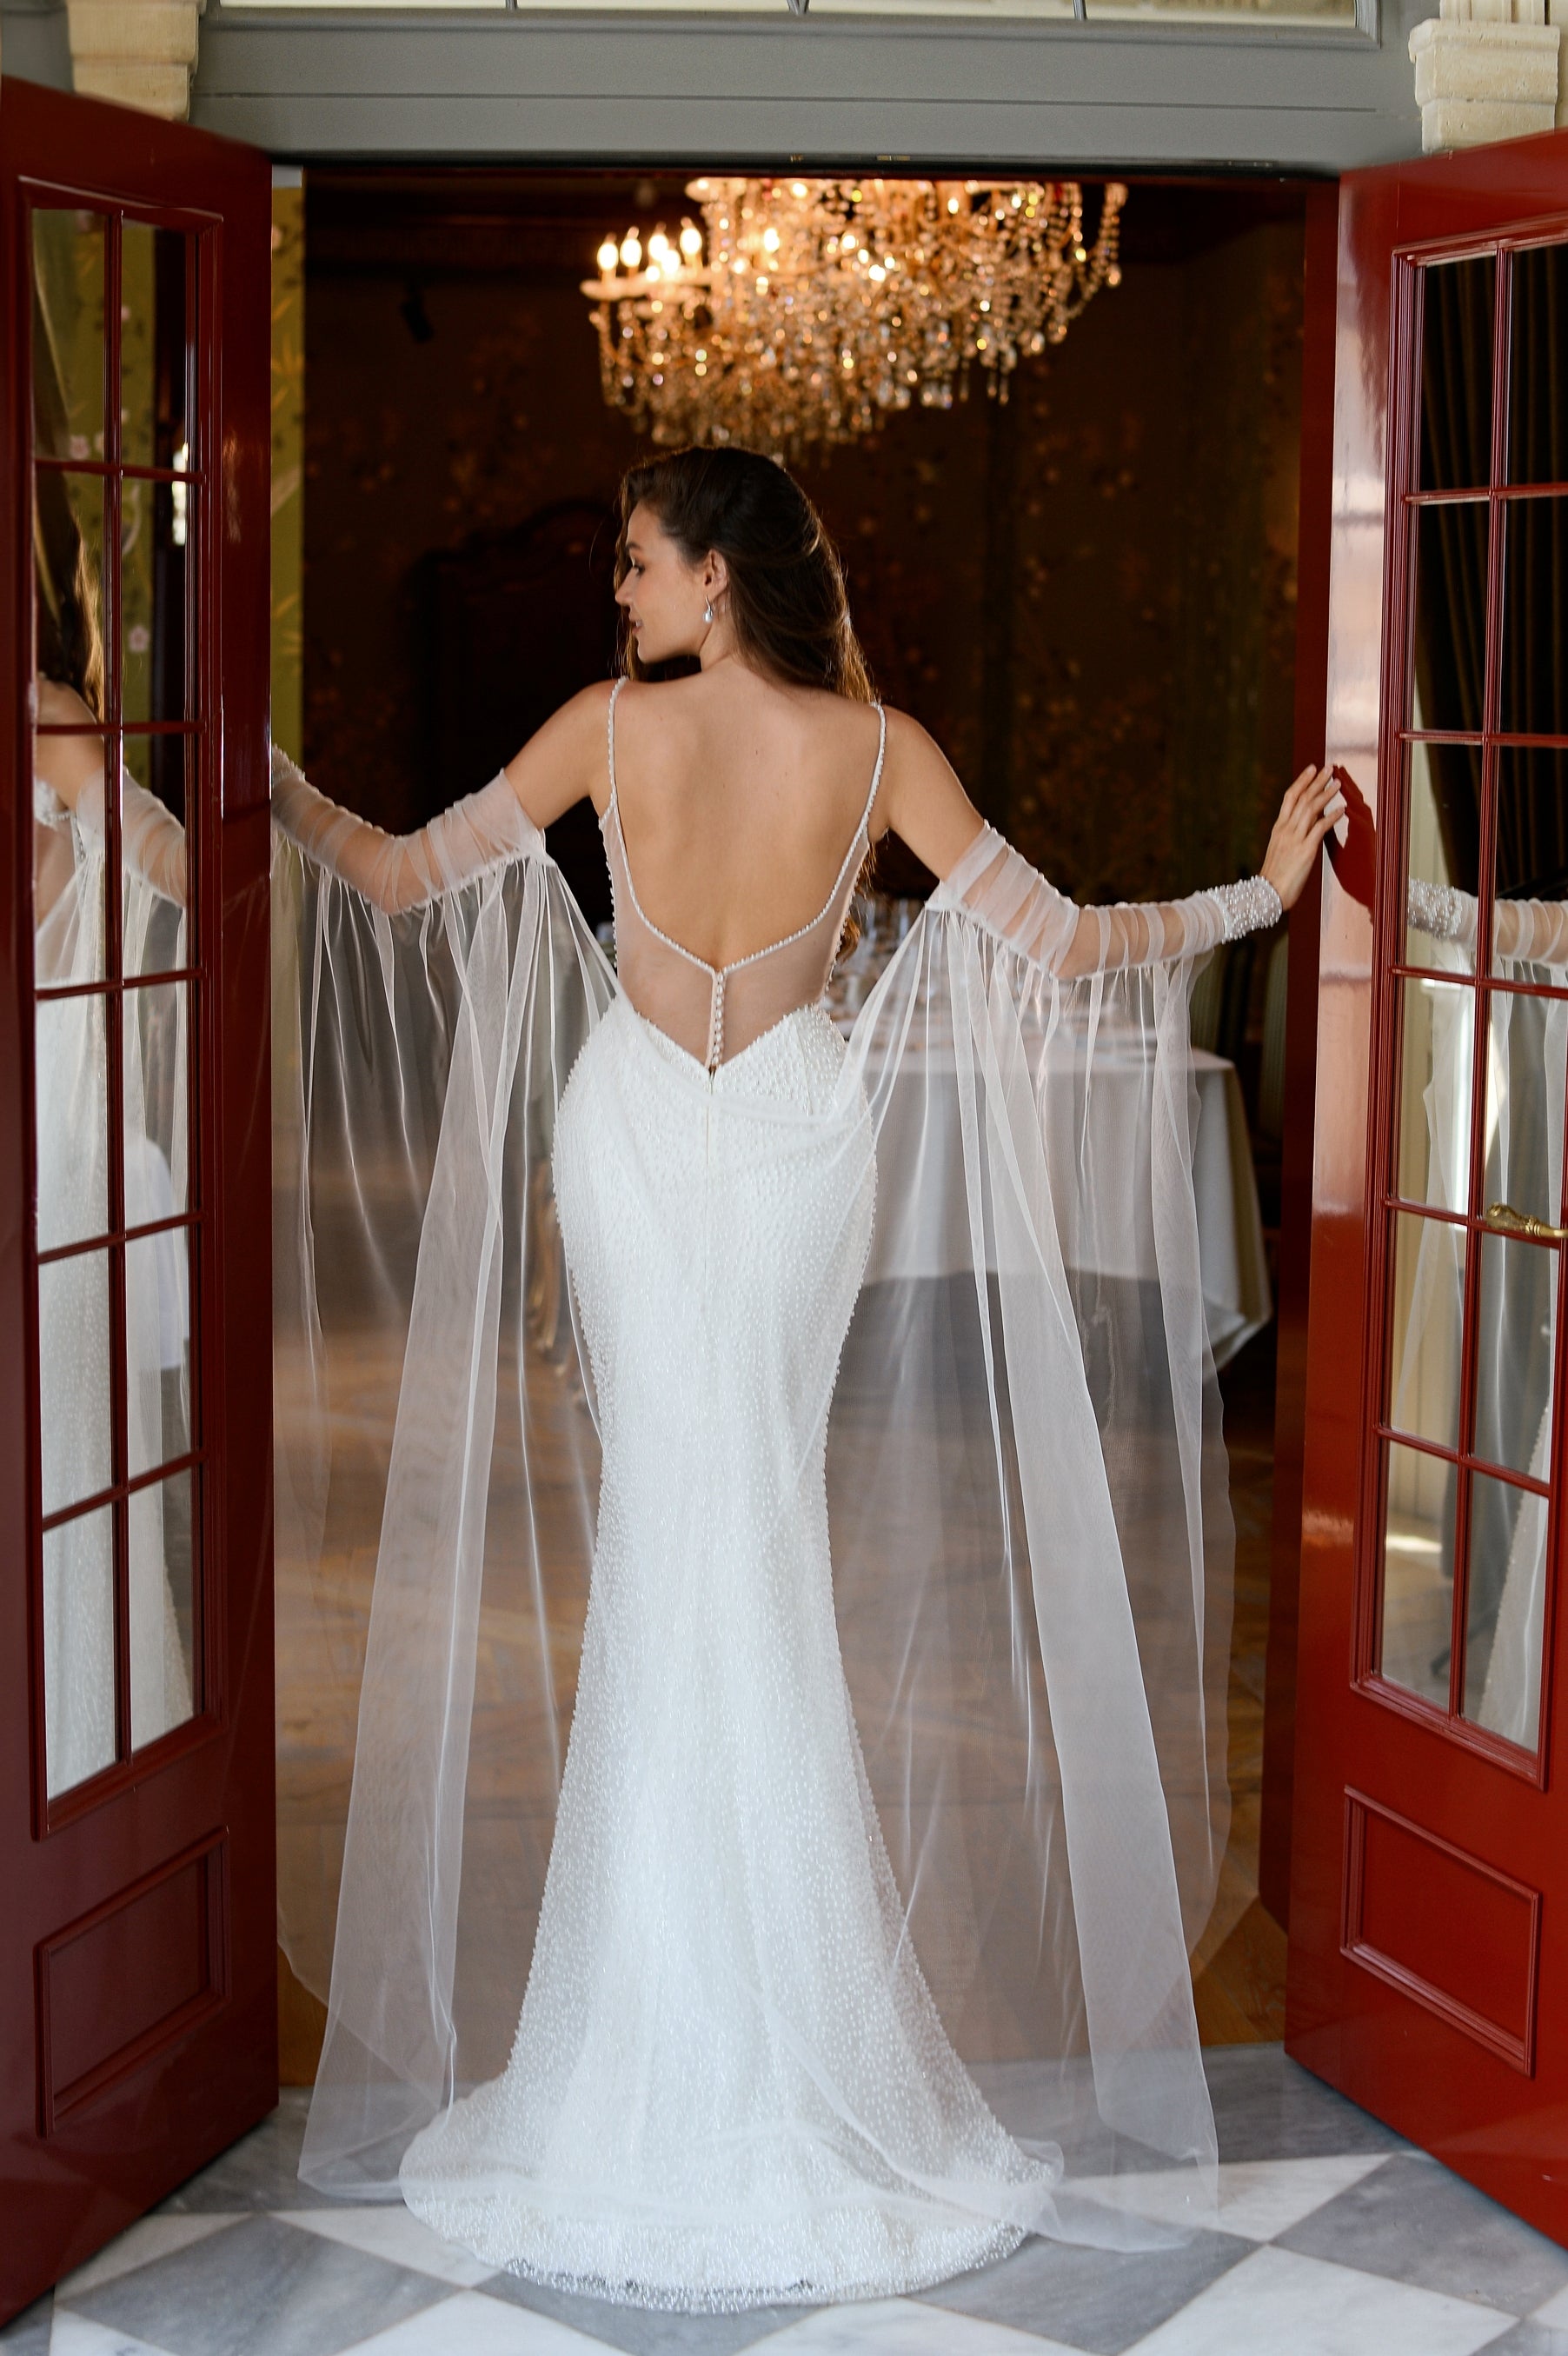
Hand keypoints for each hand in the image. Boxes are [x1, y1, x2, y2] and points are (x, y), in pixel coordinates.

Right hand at [1260, 763, 1344, 911]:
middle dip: (1317, 781)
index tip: (1311, 768)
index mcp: (1279, 828)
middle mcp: (1286, 829)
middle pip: (1302, 798)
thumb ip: (1291, 834)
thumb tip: (1307, 823)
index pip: (1290, 797)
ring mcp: (1295, 839)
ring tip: (1338, 782)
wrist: (1268, 894)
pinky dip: (1331, 817)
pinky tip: (1341, 808)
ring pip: (1311, 809)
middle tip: (1329, 767)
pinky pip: (1320, 829)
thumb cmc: (1274, 876)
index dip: (1301, 781)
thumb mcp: (1279, 849)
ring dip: (1326, 794)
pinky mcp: (1305, 851)